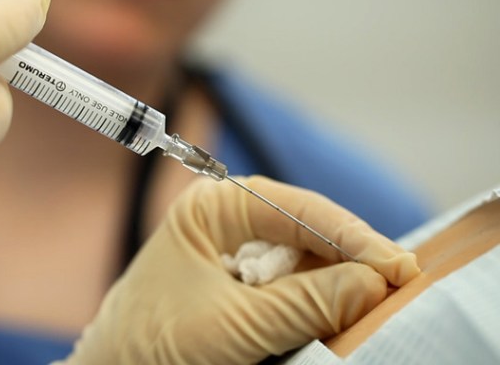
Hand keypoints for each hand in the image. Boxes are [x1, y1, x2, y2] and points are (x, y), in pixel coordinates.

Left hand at [61, 176, 419, 363]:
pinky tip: (340, 309)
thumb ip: (305, 304)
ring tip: (377, 298)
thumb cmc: (154, 345)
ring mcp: (236, 251)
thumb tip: (375, 283)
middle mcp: (228, 220)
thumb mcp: (234, 325)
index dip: (352, 236)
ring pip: (304, 258)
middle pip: (306, 230)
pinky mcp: (242, 283)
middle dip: (349, 258)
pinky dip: (317, 300)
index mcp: (214, 207)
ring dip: (337, 281)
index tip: (397, 267)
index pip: (298, 209)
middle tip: (398, 284)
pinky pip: (291, 284)